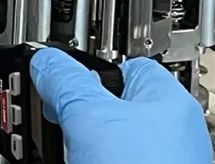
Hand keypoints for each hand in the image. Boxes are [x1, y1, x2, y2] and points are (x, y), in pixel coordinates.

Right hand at [31, 47, 211, 163]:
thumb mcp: (88, 116)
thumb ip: (66, 82)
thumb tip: (47, 62)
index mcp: (167, 103)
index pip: (124, 66)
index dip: (87, 67)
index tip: (58, 72)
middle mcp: (167, 135)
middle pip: (107, 105)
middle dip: (73, 109)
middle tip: (48, 113)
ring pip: (100, 140)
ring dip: (72, 141)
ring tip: (50, 145)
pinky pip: (99, 162)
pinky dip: (80, 160)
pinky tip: (62, 161)